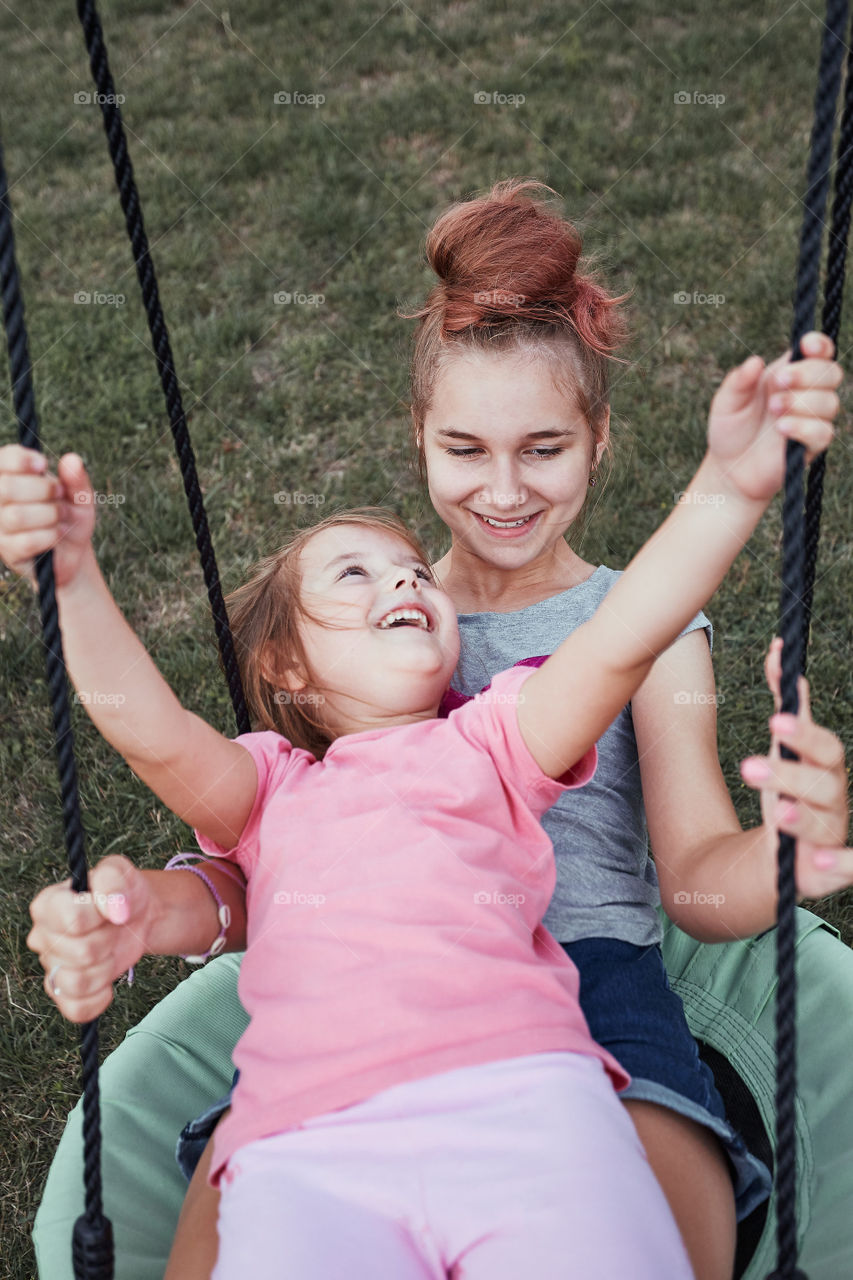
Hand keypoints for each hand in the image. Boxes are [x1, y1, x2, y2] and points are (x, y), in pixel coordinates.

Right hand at [0, 446, 96, 587]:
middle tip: (60, 496)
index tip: (43, 464)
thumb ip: (76, 479)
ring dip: (49, 515)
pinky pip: (27, 541)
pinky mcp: (8, 551)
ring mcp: (0, 526)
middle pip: (7, 487)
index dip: (21, 460)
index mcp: (10, 478)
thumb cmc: (70, 517)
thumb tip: (72, 460)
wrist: (74, 552)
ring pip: (17, 516)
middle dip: (43, 490)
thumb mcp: (79, 496)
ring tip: (61, 517)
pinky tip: (57, 534)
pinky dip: (50, 536)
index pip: (2, 460)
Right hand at [27, 855, 152, 1022]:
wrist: (135, 916)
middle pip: (81, 953)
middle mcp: (42, 937)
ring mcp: (51, 967)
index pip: (73, 920)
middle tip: (114, 928)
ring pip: (75, 983)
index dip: (101, 916)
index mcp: (47, 904)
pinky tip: (109, 984)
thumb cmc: (121, 892)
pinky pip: (76, 1010)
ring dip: (106, 969)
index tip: (112, 907)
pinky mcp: (64, 993)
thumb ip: (113, 879)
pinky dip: (98, 1000)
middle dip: (109, 940)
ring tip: (111, 951)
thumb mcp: (120, 871)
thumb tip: (115, 909)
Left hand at [706, 331, 841, 504]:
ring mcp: (812, 419)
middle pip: (831, 372)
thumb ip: (738, 381)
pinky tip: (782, 428)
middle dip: (807, 374)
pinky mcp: (812, 445)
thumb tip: (755, 361)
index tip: (805, 346)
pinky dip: (804, 427)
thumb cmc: (730, 429)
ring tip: (773, 409)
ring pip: (829, 402)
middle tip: (778, 382)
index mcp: (788, 374)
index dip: (819, 344)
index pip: (818, 351)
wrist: (728, 469)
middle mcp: (805, 393)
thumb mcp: (726, 402)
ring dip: (801, 402)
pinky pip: (823, 432)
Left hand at [740, 637, 851, 899]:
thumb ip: (785, 706)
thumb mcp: (783, 750)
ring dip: (802, 818)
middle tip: (749, 767)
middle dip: (789, 775)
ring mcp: (835, 835)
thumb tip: (777, 651)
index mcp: (825, 769)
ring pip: (825, 825)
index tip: (774, 720)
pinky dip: (840, 865)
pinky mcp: (831, 870)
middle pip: (824, 785)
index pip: (824, 747)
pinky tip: (823, 861)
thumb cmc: (791, 793)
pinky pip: (847, 869)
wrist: (787, 856)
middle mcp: (835, 800)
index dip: (803, 734)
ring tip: (777, 812)